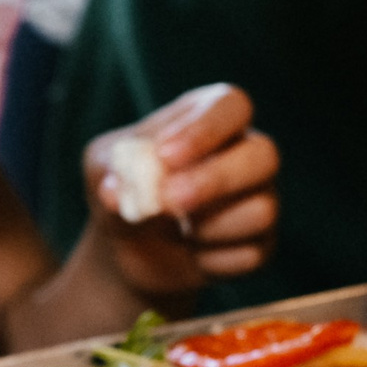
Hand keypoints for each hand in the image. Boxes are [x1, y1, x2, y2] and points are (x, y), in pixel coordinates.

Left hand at [83, 84, 279, 296]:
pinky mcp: (262, 244)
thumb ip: (111, 174)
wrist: (129, 247)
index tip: (166, 155)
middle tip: (172, 200)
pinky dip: (212, 260)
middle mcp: (246, 153)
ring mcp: (261, 198)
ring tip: (177, 232)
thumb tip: (116, 194)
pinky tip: (192, 254)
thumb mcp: (102, 171)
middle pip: (264, 156)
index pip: (231, 106)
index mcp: (210, 117)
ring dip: (210, 227)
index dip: (205, 130)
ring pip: (262, 211)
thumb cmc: (123, 189)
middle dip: (216, 181)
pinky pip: (252, 254)